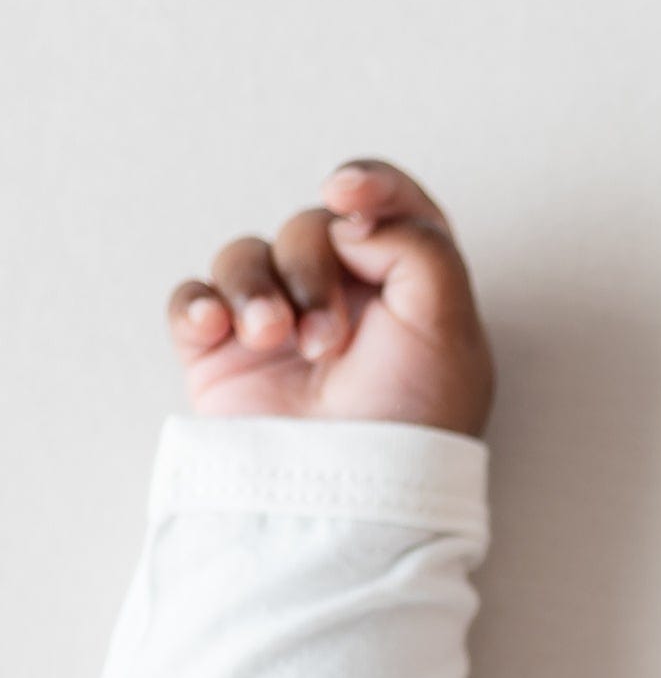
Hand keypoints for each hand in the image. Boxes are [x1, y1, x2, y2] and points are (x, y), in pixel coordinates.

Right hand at [165, 161, 493, 435]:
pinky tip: (218, 331)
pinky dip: (200, 306)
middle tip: (328, 336)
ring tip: (277, 341)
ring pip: (247, 255)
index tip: (347, 196)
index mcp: (407, 291)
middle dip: (312, 268)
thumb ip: (417, 244)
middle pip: (310, 226)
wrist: (351, 494)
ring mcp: (282, 326)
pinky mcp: (225, 353)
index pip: (386, 204)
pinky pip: (194, 298)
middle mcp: (346, 302)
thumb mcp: (449, 327)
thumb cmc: (411, 419)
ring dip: (256, 288)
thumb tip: (351, 214)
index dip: (368, 183)